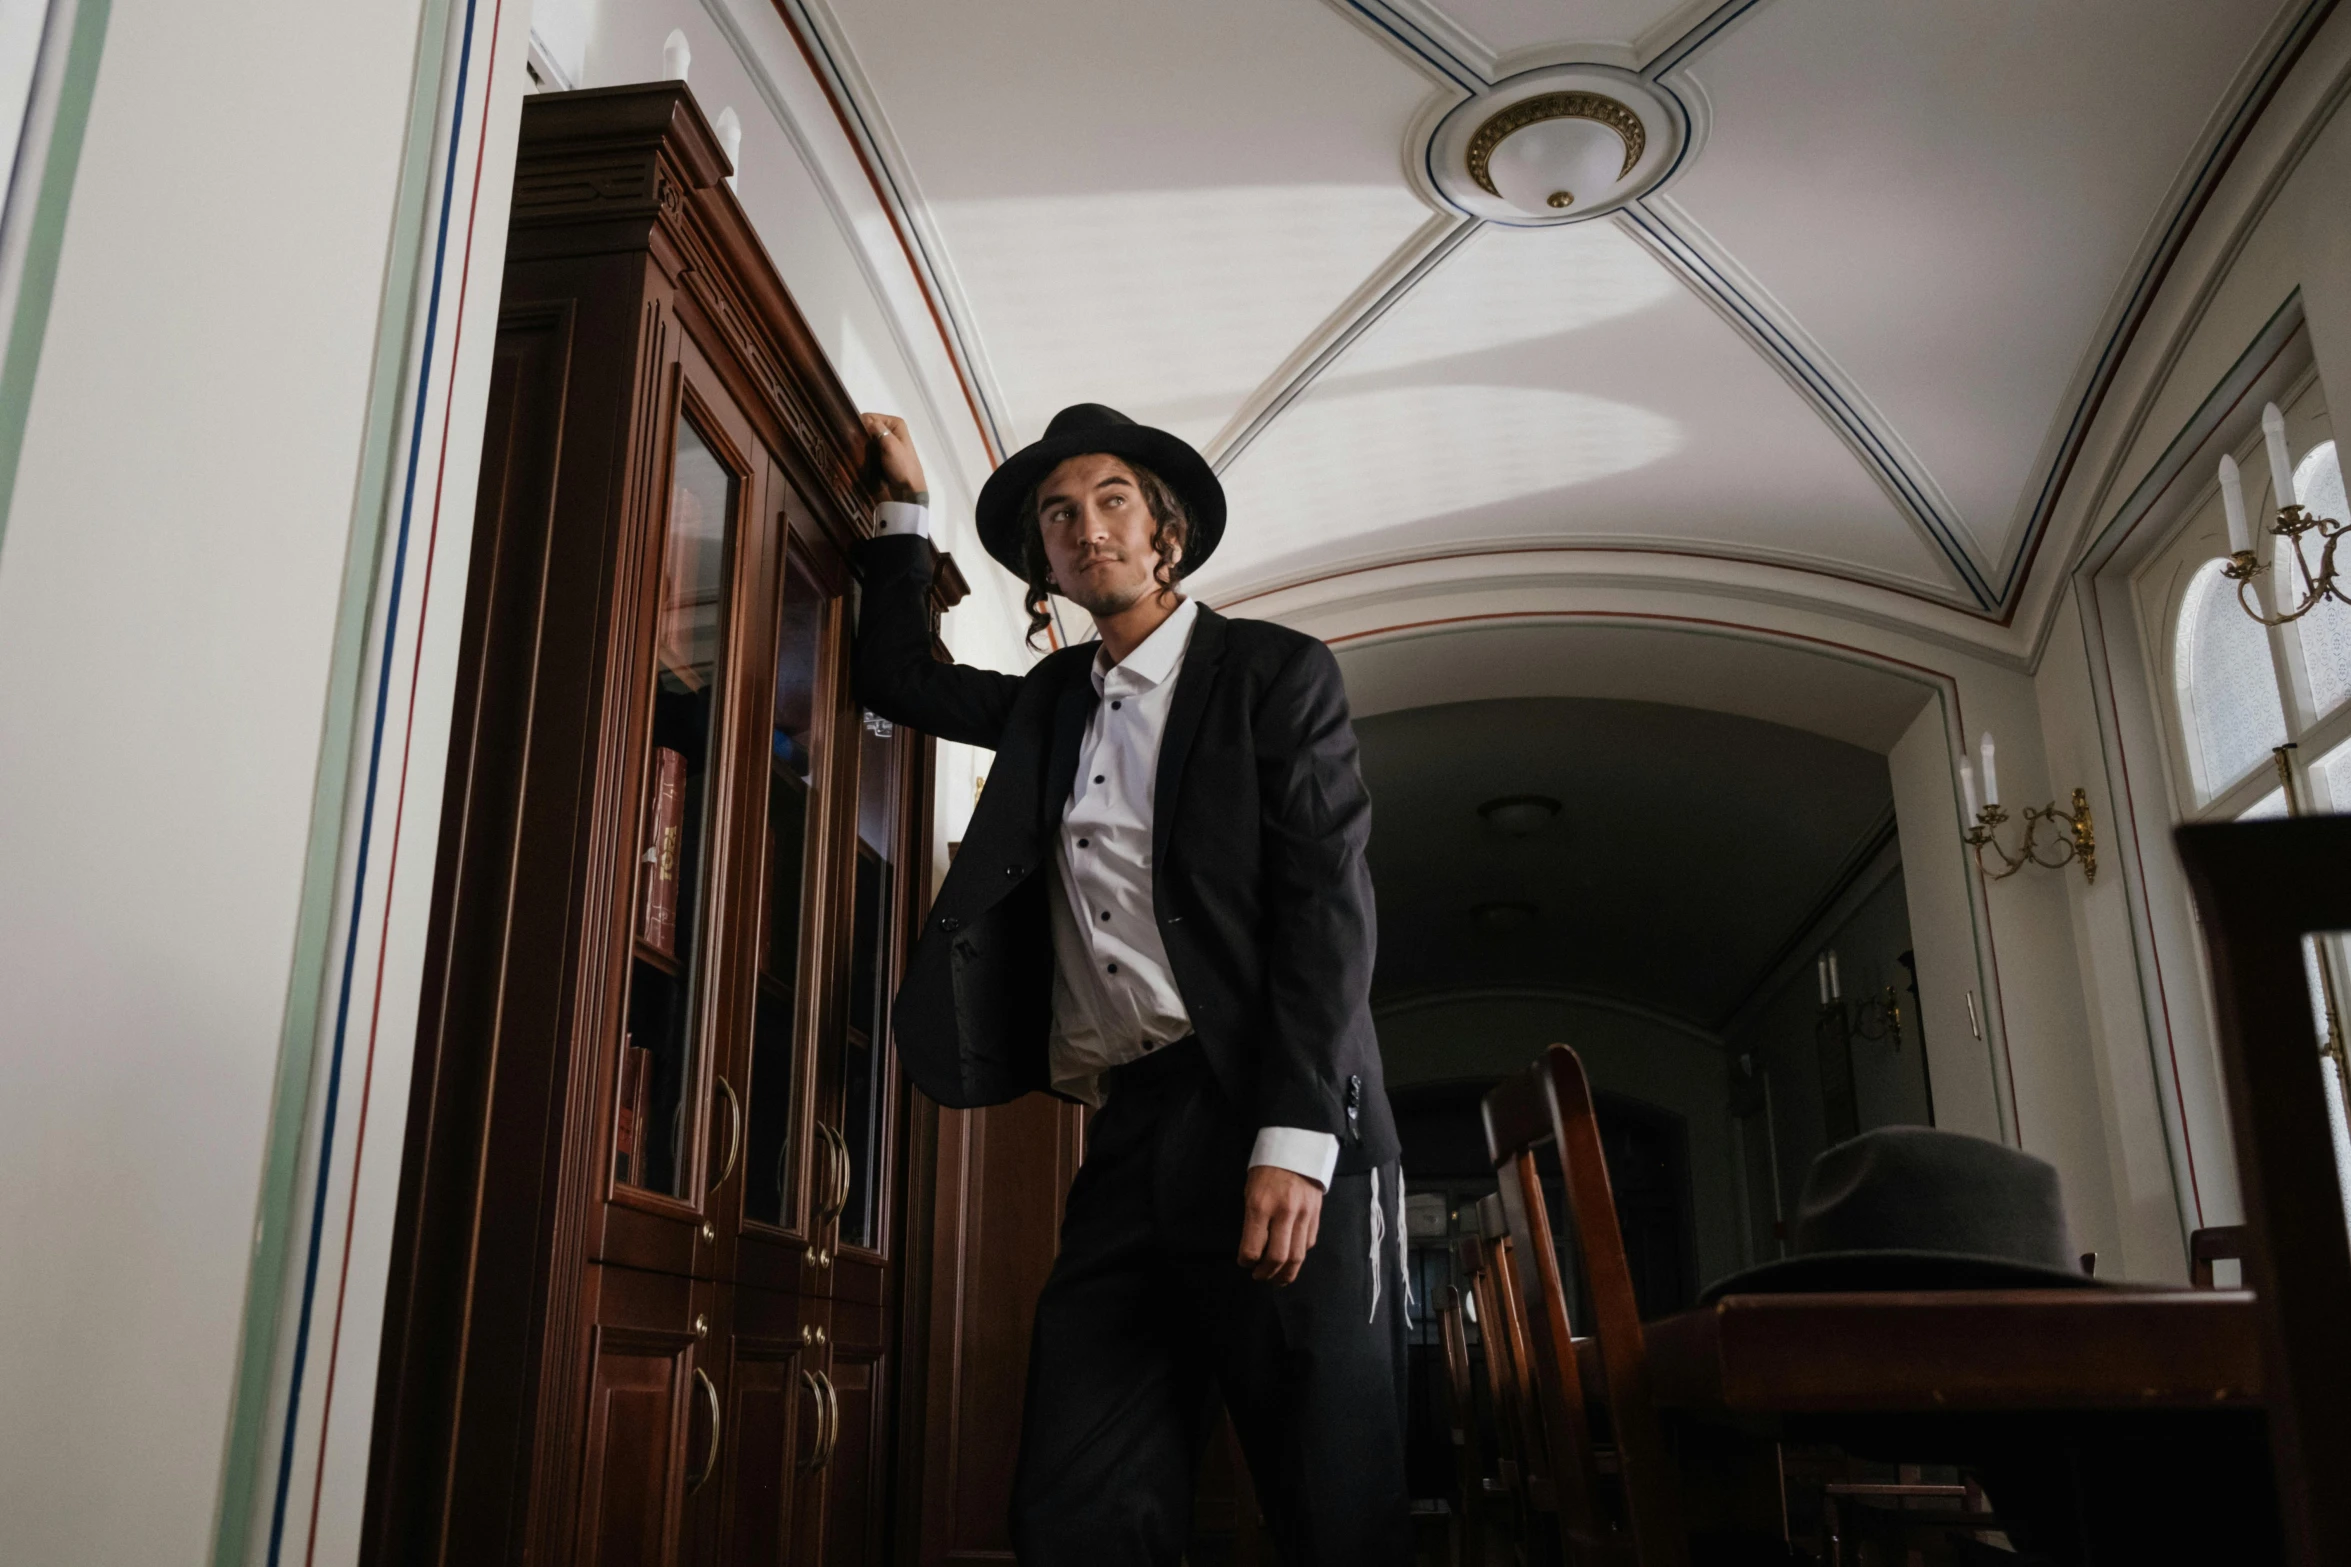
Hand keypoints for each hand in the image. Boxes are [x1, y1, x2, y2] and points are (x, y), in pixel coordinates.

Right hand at [861, 412, 925, 501]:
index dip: (860, 424)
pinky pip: (868, 446)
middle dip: (860, 433)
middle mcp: (891, 429)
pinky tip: (857, 455)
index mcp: (896, 423)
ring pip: (867, 437)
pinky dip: (863, 450)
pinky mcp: (882, 452)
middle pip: (868, 426)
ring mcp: (887, 441)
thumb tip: (864, 419)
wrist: (908, 490)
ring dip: (860, 443)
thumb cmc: (902, 467)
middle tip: (851, 444)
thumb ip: (879, 430)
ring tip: (852, 450)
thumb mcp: (891, 446)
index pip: (870, 416)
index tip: (853, 435)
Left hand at [1236, 1165, 1323, 1285]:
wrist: (1298, 1148)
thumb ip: (1253, 1220)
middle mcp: (1283, 1213)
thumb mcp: (1250, 1191)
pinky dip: (1299, 1256)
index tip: (1244, 1263)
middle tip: (1259, 1277)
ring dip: (1286, 1273)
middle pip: (1277, 1257)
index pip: (1252, 1248)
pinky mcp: (1316, 1216)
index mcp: (1260, 1205)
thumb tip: (1253, 1249)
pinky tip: (1291, 1259)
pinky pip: (1308, 1244)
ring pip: (1297, 1257)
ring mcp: (1303, 1215)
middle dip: (1266, 1273)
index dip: (1246, 1262)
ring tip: (1277, 1279)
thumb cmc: (1267, 1170)